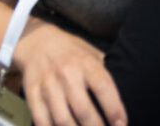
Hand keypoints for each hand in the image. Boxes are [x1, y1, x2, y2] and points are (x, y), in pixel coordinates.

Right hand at [11, 23, 127, 125]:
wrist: (37, 42)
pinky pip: (41, 121)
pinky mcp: (32, 95)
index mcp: (86, 63)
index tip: (122, 124)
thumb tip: (127, 90)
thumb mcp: (92, 54)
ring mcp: (47, 86)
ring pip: (62, 120)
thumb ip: (105, 72)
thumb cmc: (72, 52)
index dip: (114, 109)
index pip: (104, 88)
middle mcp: (67, 75)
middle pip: (83, 110)